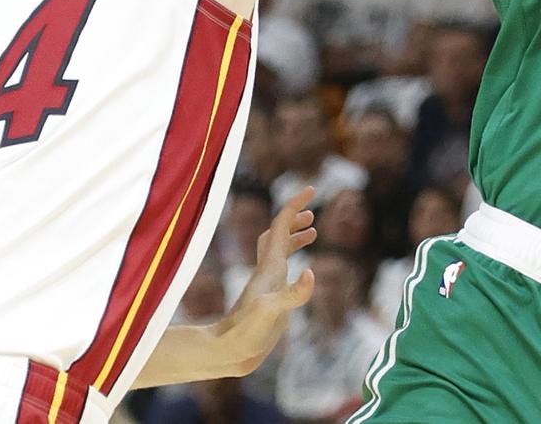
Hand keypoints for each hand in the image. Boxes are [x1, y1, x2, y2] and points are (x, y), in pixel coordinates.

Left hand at [218, 188, 318, 370]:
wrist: (227, 352)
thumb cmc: (246, 332)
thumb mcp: (271, 312)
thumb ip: (292, 294)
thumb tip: (311, 271)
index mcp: (270, 267)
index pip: (280, 225)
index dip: (294, 205)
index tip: (310, 189)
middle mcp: (268, 271)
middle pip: (278, 234)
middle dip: (294, 219)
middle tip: (312, 213)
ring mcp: (267, 285)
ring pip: (279, 250)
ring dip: (294, 237)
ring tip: (312, 233)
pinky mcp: (269, 299)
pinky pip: (281, 269)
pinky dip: (293, 260)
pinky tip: (302, 273)